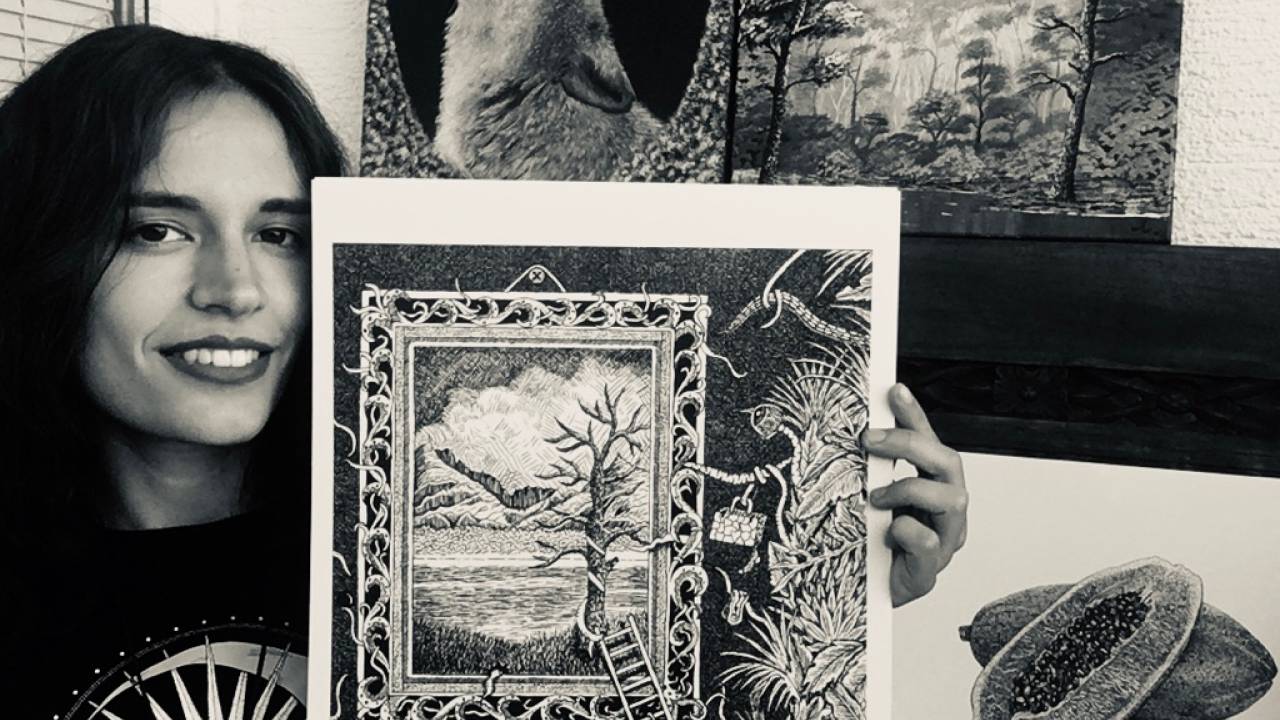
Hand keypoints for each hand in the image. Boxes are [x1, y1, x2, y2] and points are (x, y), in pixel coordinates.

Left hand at [863, 383, 967, 606]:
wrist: (869, 594)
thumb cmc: (875, 542)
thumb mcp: (871, 498)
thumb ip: (872, 469)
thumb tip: (857, 431)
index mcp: (933, 486)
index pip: (930, 441)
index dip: (914, 414)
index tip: (893, 390)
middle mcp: (947, 509)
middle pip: (949, 462)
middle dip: (910, 445)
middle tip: (869, 440)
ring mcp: (944, 540)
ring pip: (951, 500)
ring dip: (910, 489)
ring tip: (877, 497)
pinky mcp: (930, 571)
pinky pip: (931, 544)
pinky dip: (909, 532)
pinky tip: (890, 532)